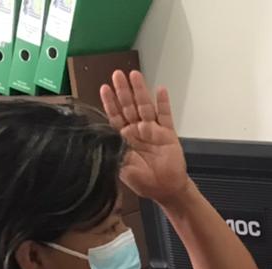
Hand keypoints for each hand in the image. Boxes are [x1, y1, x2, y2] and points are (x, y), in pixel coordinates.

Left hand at [100, 70, 190, 204]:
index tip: (105, 88)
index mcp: (124, 139)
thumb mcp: (122, 168)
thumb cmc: (144, 182)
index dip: (110, 102)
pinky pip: (165, 115)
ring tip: (135, 76)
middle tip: (118, 74)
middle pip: (129, 106)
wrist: (167, 190)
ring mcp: (153, 131)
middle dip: (123, 90)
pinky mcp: (168, 134)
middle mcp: (138, 131)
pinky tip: (160, 90)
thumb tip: (103, 140)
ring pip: (145, 106)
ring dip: (140, 91)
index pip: (115, 116)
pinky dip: (163, 103)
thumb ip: (114, 152)